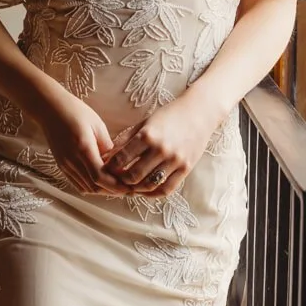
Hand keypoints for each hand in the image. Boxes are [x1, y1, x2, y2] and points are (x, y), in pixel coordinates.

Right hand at [35, 89, 128, 195]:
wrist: (50, 108)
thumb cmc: (75, 111)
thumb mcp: (97, 125)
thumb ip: (107, 146)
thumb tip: (116, 163)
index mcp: (83, 148)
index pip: (100, 177)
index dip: (116, 186)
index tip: (129, 187)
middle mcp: (72, 160)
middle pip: (94, 187)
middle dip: (112, 191)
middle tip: (127, 188)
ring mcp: (65, 165)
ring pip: (86, 188)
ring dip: (102, 190)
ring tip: (117, 185)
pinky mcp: (62, 166)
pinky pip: (78, 183)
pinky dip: (91, 186)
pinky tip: (101, 181)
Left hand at [101, 95, 218, 196]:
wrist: (199, 112)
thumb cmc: (169, 115)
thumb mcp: (145, 122)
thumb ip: (126, 138)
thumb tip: (107, 154)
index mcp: (147, 135)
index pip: (121, 159)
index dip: (110, 167)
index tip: (106, 168)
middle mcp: (161, 149)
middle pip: (133, 176)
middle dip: (121, 181)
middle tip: (116, 181)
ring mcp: (174, 161)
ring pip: (149, 185)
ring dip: (135, 189)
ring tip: (128, 187)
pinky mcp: (185, 169)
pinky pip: (166, 189)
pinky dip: (153, 193)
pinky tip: (145, 190)